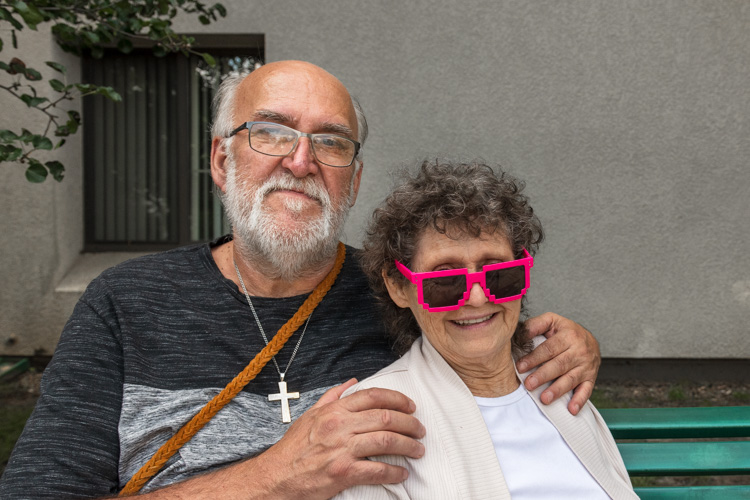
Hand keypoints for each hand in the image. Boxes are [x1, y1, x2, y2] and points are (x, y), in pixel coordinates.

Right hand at [258, 379, 425, 498]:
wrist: (276, 477)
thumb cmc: (293, 448)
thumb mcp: (310, 416)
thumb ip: (332, 397)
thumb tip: (351, 383)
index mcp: (334, 411)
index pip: (373, 396)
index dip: (397, 399)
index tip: (411, 406)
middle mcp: (339, 426)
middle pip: (385, 418)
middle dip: (409, 423)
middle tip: (420, 430)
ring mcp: (342, 449)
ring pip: (386, 441)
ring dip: (408, 446)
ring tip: (418, 450)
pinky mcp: (343, 473)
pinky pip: (377, 470)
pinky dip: (394, 471)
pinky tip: (402, 473)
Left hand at [516, 312, 600, 414]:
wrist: (590, 338)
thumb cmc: (566, 331)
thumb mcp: (551, 321)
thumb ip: (535, 325)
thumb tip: (519, 335)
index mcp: (568, 335)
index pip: (549, 348)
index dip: (534, 358)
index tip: (521, 367)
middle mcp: (579, 351)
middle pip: (559, 365)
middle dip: (543, 376)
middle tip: (529, 385)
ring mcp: (586, 366)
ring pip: (571, 379)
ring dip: (558, 390)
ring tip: (544, 398)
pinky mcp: (591, 378)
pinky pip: (587, 390)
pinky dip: (579, 401)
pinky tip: (571, 409)